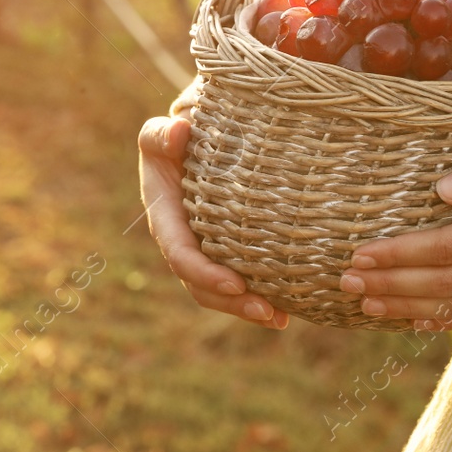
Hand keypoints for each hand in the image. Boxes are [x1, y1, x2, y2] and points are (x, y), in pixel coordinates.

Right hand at [138, 114, 288, 328]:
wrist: (195, 139)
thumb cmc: (179, 134)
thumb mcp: (163, 132)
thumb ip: (163, 135)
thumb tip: (180, 132)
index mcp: (163, 217)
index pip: (180, 253)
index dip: (204, 273)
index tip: (235, 283)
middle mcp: (181, 240)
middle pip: (200, 284)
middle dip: (230, 302)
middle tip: (266, 311)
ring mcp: (203, 249)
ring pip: (219, 291)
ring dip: (246, 308)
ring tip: (280, 319)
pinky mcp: (225, 250)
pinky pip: (239, 281)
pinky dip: (260, 298)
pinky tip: (288, 313)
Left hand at [340, 139, 451, 330]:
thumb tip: (441, 189)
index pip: (447, 249)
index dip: (400, 254)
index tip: (360, 253)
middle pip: (444, 284)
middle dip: (391, 285)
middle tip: (346, 281)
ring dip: (409, 306)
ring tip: (366, 304)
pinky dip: (445, 319)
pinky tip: (415, 320)